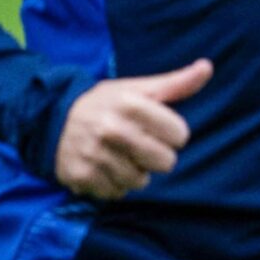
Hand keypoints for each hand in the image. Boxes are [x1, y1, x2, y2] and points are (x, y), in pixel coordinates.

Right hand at [54, 59, 212, 199]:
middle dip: (158, 156)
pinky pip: (117, 192)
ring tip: (119, 154)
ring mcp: (94, 154)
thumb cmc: (107, 104)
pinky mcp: (80, 176)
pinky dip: (114, 184)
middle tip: (140, 144)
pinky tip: (104, 166)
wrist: (52, 118)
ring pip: (141, 181)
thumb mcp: (139, 88)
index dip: (173, 133)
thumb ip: (176, 83)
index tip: (158, 128)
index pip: (180, 135)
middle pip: (165, 162)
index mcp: (130, 104)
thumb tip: (207, 67)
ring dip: (135, 172)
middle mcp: (110, 129)